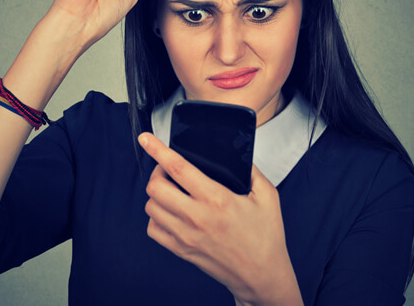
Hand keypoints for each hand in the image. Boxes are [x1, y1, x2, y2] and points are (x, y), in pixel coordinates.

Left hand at [139, 133, 303, 305]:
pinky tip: (171, 211)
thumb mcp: (268, 197)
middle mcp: (197, 217)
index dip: (158, 150)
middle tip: (169, 169)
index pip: (178, 168)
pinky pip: (153, 229)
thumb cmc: (266, 236)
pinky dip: (156, 216)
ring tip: (171, 190)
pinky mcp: (181, 250)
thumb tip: (237, 153)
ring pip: (151, 206)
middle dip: (157, 171)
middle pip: (156, 187)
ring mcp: (186, 235)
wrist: (262, 276)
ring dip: (157, 193)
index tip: (146, 138)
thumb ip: (252, 171)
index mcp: (217, 199)